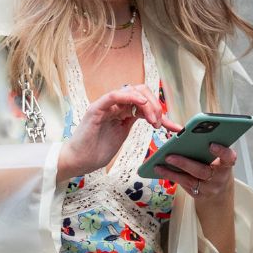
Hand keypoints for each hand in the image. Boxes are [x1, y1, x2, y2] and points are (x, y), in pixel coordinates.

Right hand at [57, 85, 175, 181]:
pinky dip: (128, 96)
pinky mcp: (96, 109)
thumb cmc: (96, 151)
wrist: (78, 161)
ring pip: (131, 92)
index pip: (145, 102)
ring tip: (152, 120)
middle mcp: (115, 105)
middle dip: (155, 105)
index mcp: (122, 111)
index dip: (161, 112)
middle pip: (141, 92)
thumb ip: (133, 124)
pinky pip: (113, 96)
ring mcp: (106, 106)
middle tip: (159, 123)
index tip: (174, 127)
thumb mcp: (122, 135)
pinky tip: (140, 103)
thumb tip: (154, 120)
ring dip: (147, 103)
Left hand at [152, 142, 236, 201]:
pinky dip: (173, 177)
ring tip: (159, 165)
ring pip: (189, 181)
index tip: (211, 144)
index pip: (228, 157)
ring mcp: (209, 189)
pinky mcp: (199, 196)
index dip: (221, 151)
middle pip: (202, 171)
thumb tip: (180, 130)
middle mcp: (219, 178)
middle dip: (184, 163)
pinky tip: (162, 170)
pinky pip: (184, 185)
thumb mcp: (215, 155)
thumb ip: (202, 143)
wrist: (219, 188)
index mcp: (226, 164)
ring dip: (172, 172)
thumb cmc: (215, 165)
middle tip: (169, 156)